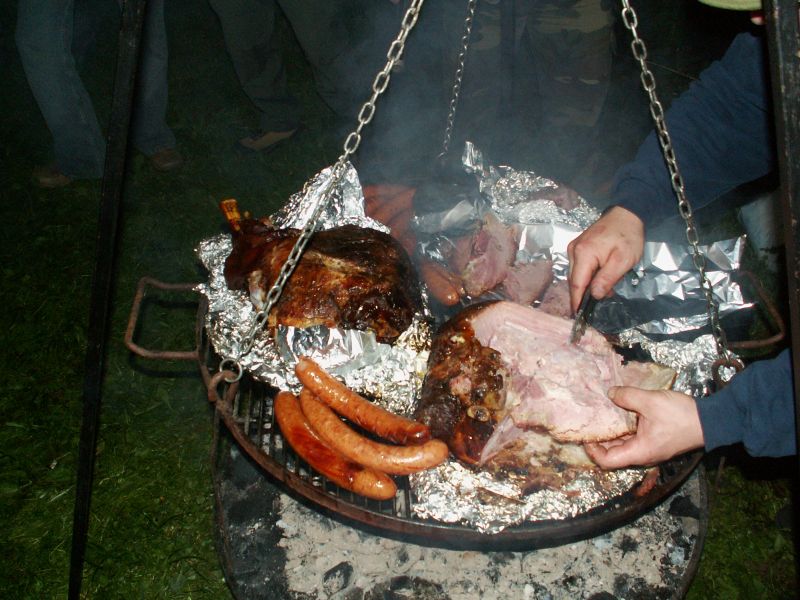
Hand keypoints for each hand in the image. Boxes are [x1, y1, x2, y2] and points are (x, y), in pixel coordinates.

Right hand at [567, 206, 643, 312]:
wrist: (627, 214)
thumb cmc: (627, 236)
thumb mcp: (623, 260)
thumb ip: (607, 279)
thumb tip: (594, 295)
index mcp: (583, 254)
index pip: (576, 284)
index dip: (576, 301)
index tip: (577, 317)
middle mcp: (573, 251)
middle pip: (575, 280)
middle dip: (584, 294)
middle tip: (597, 304)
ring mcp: (574, 248)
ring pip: (576, 274)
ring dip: (587, 285)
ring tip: (603, 290)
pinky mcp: (578, 247)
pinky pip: (579, 267)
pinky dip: (587, 276)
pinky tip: (599, 278)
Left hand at [584, 387, 704, 468]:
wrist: (711, 421)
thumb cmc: (681, 415)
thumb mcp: (650, 401)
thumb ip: (627, 397)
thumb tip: (610, 394)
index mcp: (639, 452)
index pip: (607, 461)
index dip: (592, 451)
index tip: (585, 434)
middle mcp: (642, 455)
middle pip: (612, 454)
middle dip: (598, 441)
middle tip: (588, 423)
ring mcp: (649, 449)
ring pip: (623, 446)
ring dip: (611, 434)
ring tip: (600, 416)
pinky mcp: (655, 441)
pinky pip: (634, 439)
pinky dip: (624, 429)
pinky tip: (619, 413)